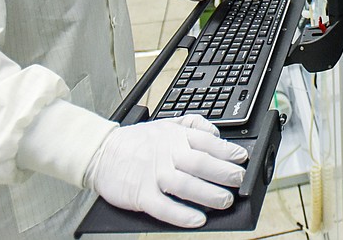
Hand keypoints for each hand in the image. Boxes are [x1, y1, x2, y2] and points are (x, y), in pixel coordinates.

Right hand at [84, 114, 247, 227]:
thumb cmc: (136, 141)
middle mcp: (167, 154)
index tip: (242, 158)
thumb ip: (193, 124)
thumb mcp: (166, 123)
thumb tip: (216, 132)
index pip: (207, 142)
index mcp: (175, 137)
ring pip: (186, 185)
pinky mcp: (141, 195)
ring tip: (225, 200)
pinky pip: (164, 207)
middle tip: (239, 180)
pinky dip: (181, 214)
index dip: (227, 150)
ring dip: (208, 194)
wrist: (100, 152)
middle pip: (200, 163)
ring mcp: (154, 175)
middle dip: (224, 172)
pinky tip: (198, 219)